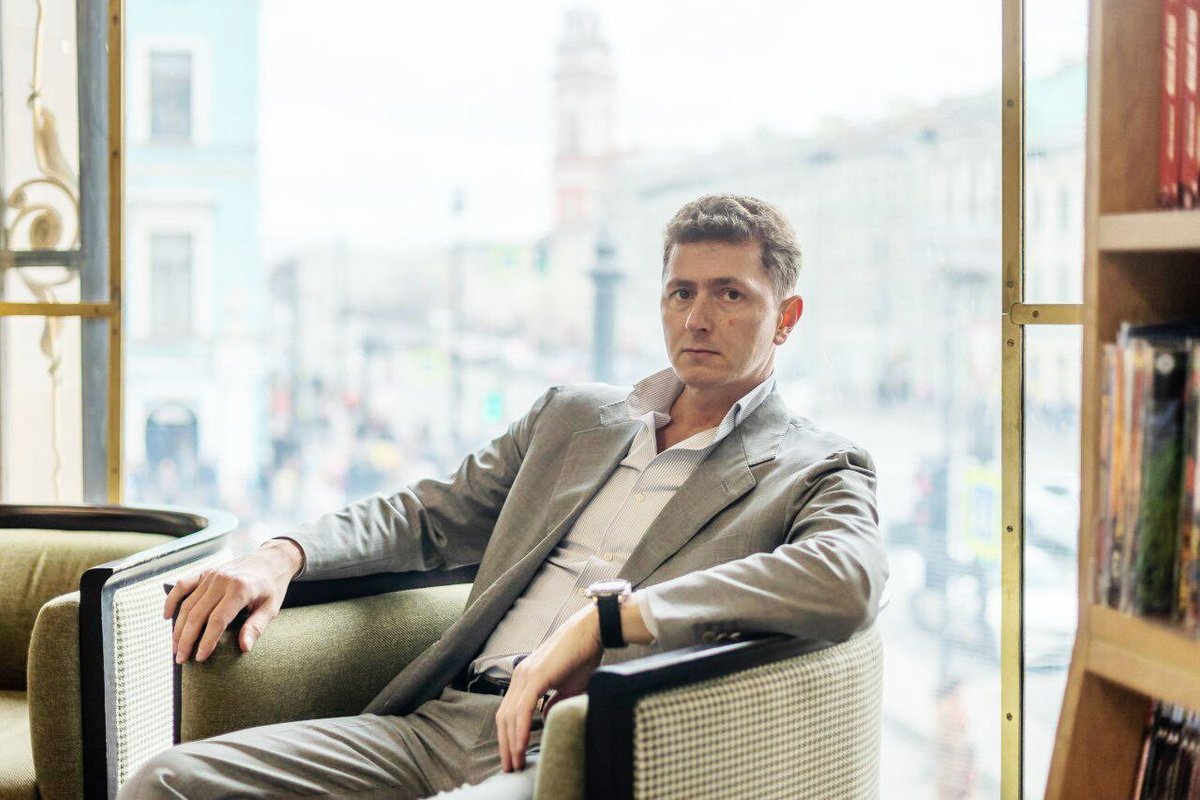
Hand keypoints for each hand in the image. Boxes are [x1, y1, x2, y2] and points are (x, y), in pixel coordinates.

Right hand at [164, 538, 302, 663]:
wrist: (273, 558)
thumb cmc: (273, 586)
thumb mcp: (272, 608)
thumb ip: (256, 627)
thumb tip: (244, 648)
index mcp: (240, 590)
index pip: (217, 620)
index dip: (206, 641)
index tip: (200, 658)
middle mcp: (222, 581)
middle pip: (197, 614)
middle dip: (187, 639)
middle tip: (182, 659)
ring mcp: (212, 575)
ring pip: (187, 604)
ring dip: (178, 627)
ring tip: (176, 647)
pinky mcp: (206, 572)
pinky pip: (183, 585)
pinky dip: (172, 600)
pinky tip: (167, 616)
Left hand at [495, 604, 602, 772]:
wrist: (591, 631)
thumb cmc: (582, 657)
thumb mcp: (567, 687)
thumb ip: (553, 702)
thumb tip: (545, 716)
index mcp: (525, 678)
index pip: (509, 712)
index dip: (508, 736)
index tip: (512, 756)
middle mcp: (520, 676)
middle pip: (503, 717)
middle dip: (505, 745)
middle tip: (509, 767)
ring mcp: (525, 675)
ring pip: (510, 716)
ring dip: (511, 742)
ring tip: (515, 763)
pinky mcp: (535, 676)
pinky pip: (523, 709)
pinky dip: (520, 730)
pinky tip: (520, 746)